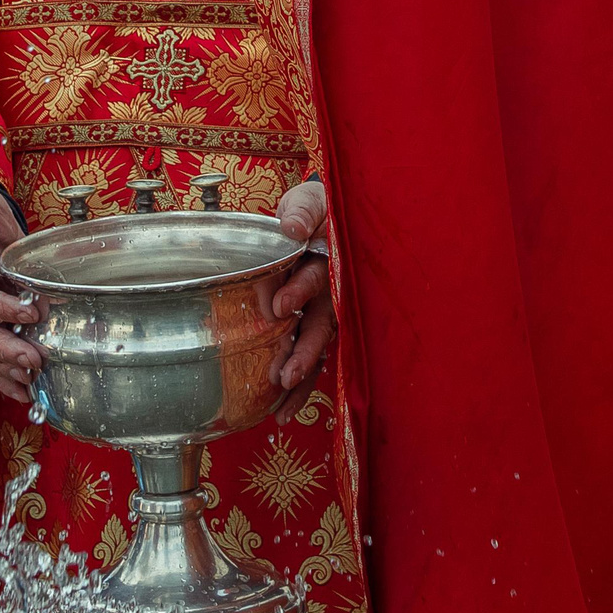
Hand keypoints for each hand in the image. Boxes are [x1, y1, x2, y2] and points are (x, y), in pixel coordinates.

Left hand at [269, 178, 334, 415]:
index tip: (281, 305)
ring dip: (302, 375)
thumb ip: (303, 210)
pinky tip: (282, 410)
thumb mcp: (309, 201)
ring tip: (283, 405)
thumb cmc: (313, 210)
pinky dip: (300, 385)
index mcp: (330, 260)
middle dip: (305, 351)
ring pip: (317, 348)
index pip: (317, 278)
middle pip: (322, 324)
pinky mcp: (315, 325)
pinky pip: (311, 357)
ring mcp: (325, 311)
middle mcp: (331, 292)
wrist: (318, 218)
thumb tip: (292, 225)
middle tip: (287, 375)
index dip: (301, 290)